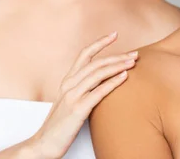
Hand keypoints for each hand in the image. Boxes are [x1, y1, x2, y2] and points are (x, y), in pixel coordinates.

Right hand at [28, 32, 137, 158]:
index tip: (114, 34)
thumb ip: (83, 89)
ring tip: (133, 62)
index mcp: (67, 81)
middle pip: (96, 63)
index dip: (100, 43)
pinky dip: (113, 82)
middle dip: (117, 56)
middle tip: (135, 53)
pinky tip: (125, 76)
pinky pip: (98, 92)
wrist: (43, 144)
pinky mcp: (77, 110)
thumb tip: (103, 81)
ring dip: (118, 66)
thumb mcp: (70, 101)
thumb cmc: (59, 125)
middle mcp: (69, 84)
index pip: (84, 54)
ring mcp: (72, 96)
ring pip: (98, 74)